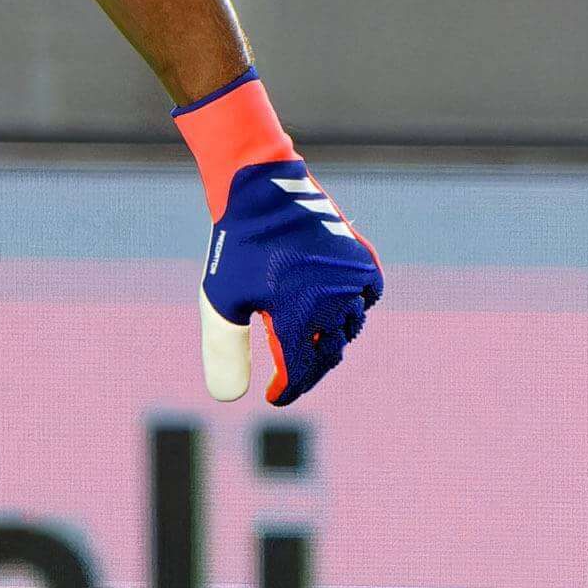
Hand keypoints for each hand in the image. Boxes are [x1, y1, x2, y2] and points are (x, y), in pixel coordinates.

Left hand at [175, 71, 381, 403]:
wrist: (262, 189)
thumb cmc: (237, 247)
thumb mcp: (220, 301)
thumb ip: (225, 351)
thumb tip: (228, 398)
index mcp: (296, 320)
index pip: (300, 373)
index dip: (288, 389)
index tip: (275, 396)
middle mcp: (331, 305)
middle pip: (327, 354)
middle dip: (310, 368)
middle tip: (294, 374)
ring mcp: (350, 281)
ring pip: (349, 326)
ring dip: (332, 338)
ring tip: (313, 341)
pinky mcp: (361, 258)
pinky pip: (367, 295)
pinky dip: (356, 306)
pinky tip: (338, 308)